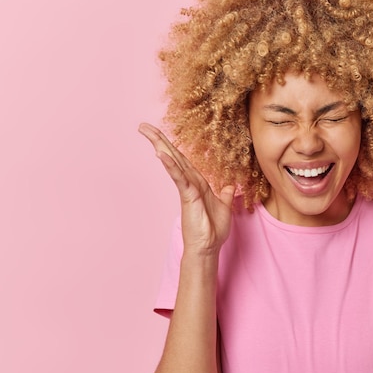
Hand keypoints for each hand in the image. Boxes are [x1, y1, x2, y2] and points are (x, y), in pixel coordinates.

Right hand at [139, 123, 234, 254]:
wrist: (209, 247)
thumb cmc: (213, 230)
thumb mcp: (225, 207)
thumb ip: (226, 194)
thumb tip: (230, 185)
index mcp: (197, 183)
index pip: (183, 159)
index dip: (172, 145)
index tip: (159, 133)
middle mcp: (190, 183)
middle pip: (174, 156)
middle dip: (159, 139)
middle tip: (142, 126)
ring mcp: (187, 189)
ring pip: (174, 162)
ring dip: (161, 146)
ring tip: (147, 132)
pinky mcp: (188, 196)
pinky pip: (179, 178)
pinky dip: (171, 165)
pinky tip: (162, 154)